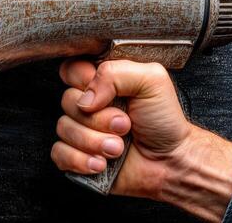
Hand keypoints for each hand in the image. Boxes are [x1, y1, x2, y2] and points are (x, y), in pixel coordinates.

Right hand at [52, 59, 231, 222]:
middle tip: (124, 125)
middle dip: (98, 119)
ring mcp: (81, 130)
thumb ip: (116, 72)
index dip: (82, 80)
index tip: (104, 93)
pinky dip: (81, 160)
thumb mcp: (152, 80)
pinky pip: (60, 153)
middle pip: (67, 101)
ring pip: (63, 128)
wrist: (171, 162)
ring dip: (94, 142)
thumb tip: (87, 95)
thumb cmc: (164, 122)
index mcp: (103, 81)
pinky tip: (101, 163)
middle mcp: (90, 104)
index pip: (71, 69)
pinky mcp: (77, 155)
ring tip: (118, 148)